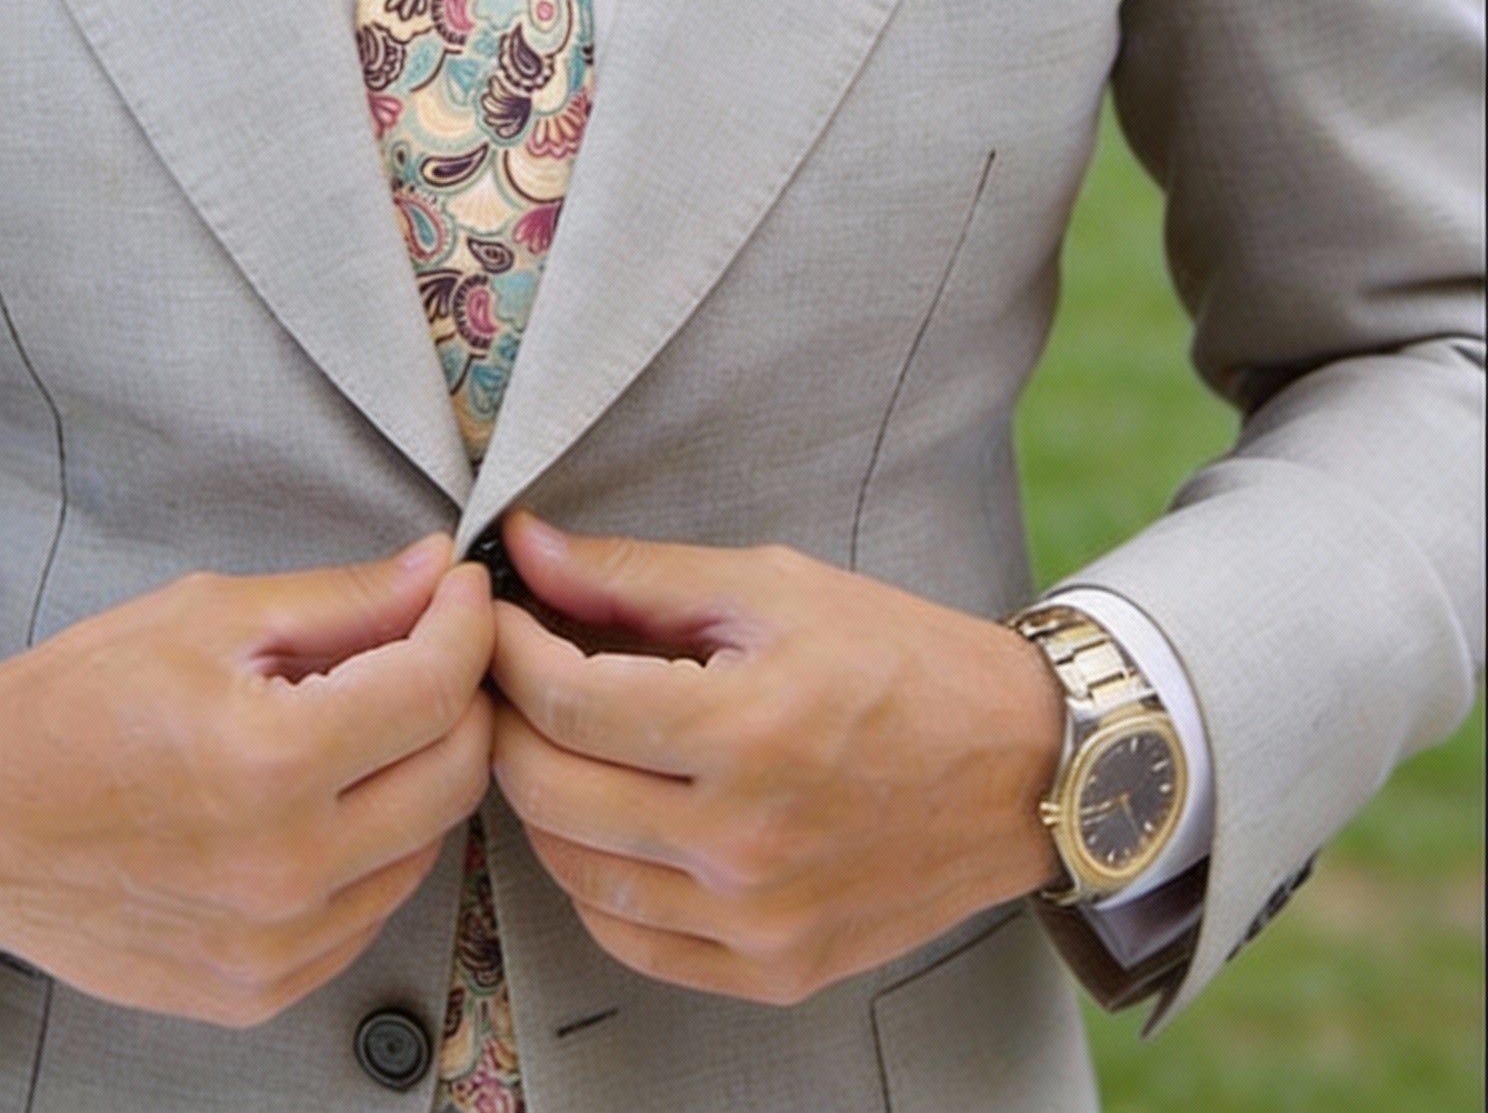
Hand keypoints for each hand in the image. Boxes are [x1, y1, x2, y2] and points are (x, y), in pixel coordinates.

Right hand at [0, 538, 494, 1026]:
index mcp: (268, 761)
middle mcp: (283, 869)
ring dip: (421, 772)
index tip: (462, 592)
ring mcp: (273, 946)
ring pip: (427, 846)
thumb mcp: (207, 615)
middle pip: (456, 775)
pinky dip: (374, 846)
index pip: (435, 688)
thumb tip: (435, 573)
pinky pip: (370, 910)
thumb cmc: (72, 705)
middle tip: (431, 647)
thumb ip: (341, 600)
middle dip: (463, 695)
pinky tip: (326, 797)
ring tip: (365, 720)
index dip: (467, 624)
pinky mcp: (258, 990)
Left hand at [489, 513, 1062, 1005]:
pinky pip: (630, 941)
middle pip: (550, 790)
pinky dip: (592, 880)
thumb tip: (526, 547)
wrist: (1022, 767)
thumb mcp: (770, 587)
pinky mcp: (774, 969)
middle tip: (508, 673)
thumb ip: (634, 575)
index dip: (506, 648)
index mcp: (747, 732)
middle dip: (506, 718)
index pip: (564, 700)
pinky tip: (605, 820)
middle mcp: (747, 842)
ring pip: (574, 872)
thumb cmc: (900, 660)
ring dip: (539, 799)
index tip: (495, 616)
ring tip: (553, 739)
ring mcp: (759, 920)